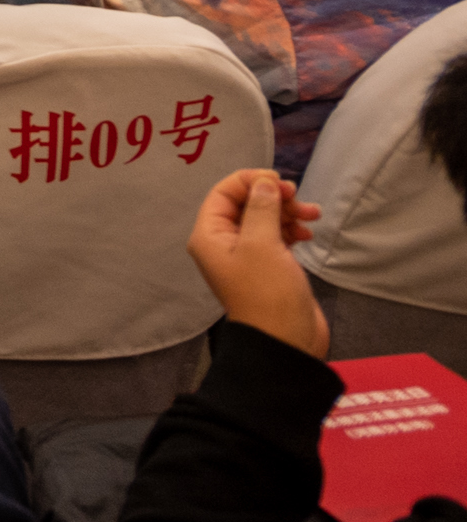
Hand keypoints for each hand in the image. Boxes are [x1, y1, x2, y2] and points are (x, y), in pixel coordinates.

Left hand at [186, 168, 328, 358]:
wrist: (286, 341)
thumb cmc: (268, 292)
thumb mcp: (262, 243)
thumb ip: (261, 208)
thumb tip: (263, 182)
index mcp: (209, 236)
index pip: (222, 193)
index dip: (249, 181)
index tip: (279, 180)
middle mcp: (223, 244)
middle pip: (245, 204)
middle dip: (272, 197)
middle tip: (298, 198)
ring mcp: (246, 256)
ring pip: (264, 220)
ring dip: (287, 213)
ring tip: (313, 215)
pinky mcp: (268, 267)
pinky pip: (277, 237)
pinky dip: (291, 230)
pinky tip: (308, 233)